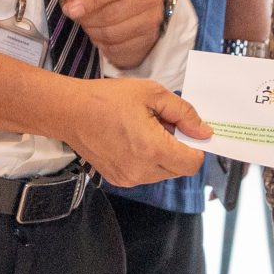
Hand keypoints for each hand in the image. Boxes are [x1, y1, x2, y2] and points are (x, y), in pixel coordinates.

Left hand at [54, 0, 166, 69]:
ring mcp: (153, 19)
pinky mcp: (150, 38)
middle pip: (111, 14)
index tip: (70, 9)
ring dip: (92, 30)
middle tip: (74, 11)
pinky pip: (119, 49)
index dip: (91, 0)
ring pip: (113, 34)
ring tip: (86, 20)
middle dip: (85, 17)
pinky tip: (99, 32)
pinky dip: (103, 44)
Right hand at [60, 78, 210, 189]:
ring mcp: (128, 178)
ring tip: (145, 131)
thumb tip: (204, 131)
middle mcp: (141, 171)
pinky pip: (146, 175)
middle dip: (179, 149)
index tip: (189, 131)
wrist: (70, 112)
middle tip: (163, 125)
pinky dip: (148, 160)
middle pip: (179, 169)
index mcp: (152, 149)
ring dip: (163, 155)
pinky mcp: (118, 179)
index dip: (197, 147)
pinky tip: (133, 140)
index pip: (193, 163)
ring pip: (163, 173)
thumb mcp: (152, 93)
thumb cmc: (107, 99)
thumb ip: (183, 112)